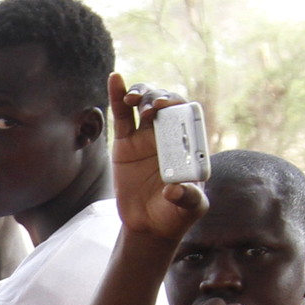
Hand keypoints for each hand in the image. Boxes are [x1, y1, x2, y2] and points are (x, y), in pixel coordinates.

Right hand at [107, 74, 206, 246]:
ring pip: (144, 105)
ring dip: (141, 95)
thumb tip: (173, 189)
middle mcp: (169, 135)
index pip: (186, 115)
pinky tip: (115, 78)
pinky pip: (122, 116)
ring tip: (134, 101)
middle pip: (165, 104)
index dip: (178, 105)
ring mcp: (146, 137)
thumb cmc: (175, 216)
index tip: (167, 108)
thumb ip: (187, 199)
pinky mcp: (126, 142)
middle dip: (159, 98)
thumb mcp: (189, 210)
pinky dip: (118, 96)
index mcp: (188, 144)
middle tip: (152, 108)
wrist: (148, 225)